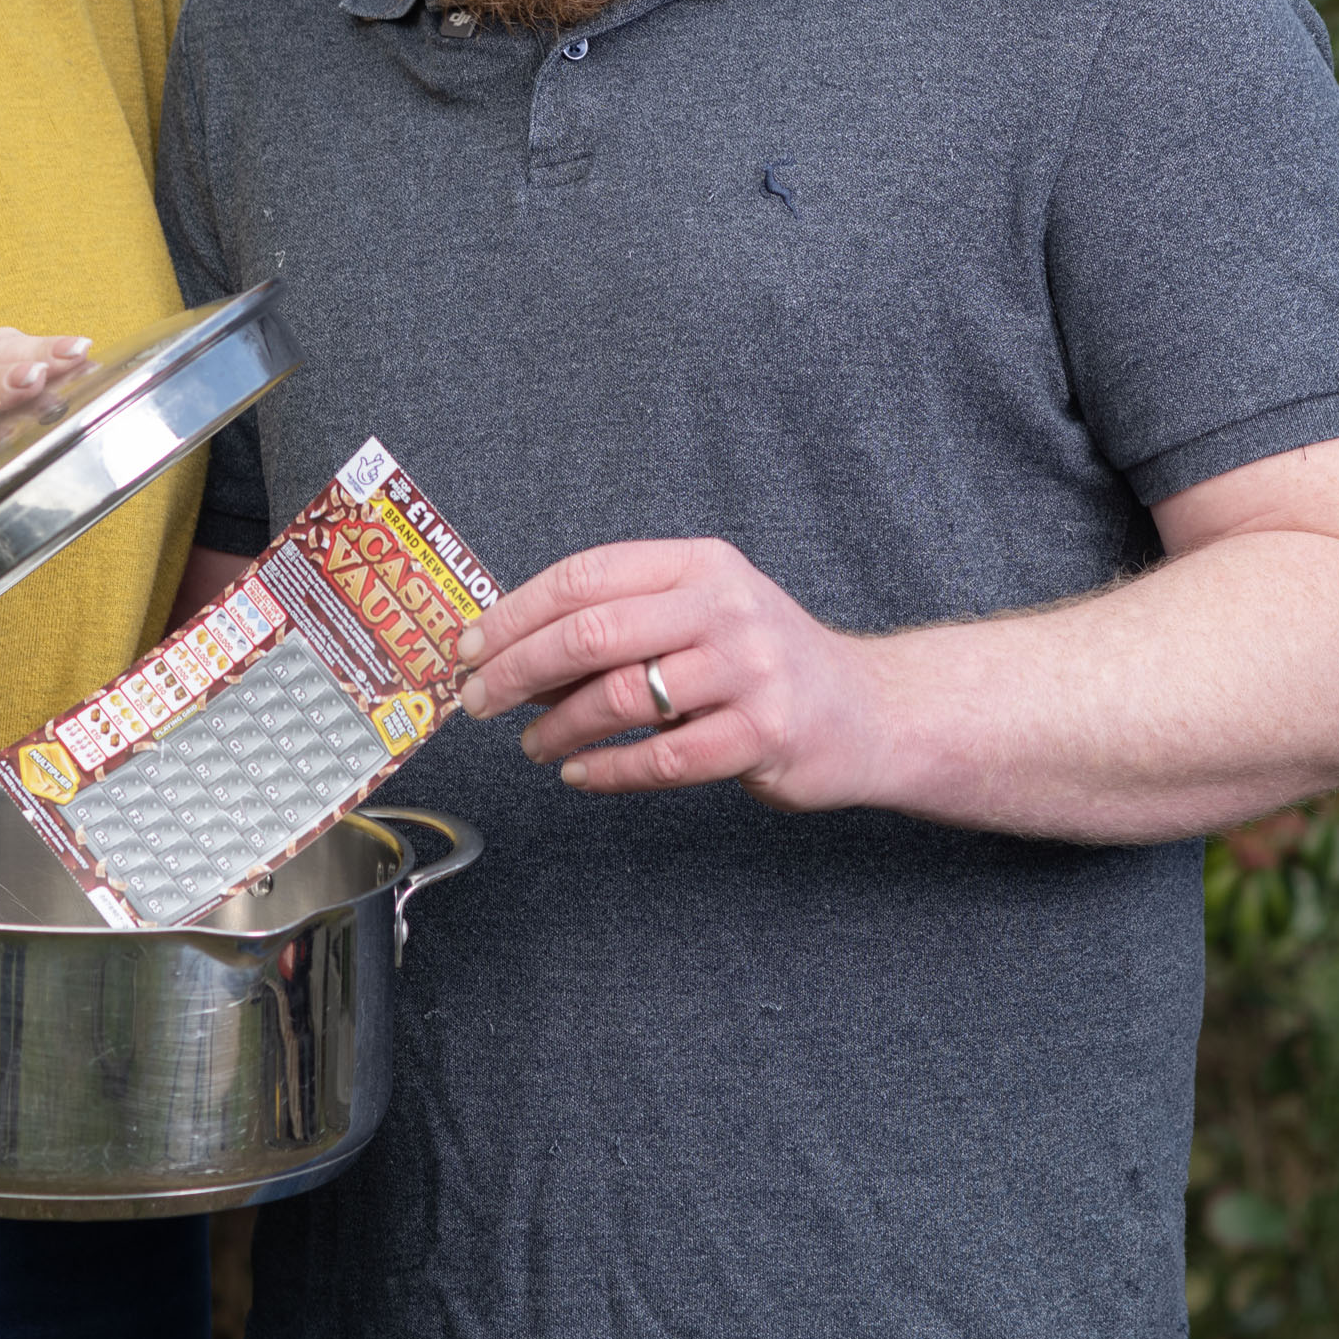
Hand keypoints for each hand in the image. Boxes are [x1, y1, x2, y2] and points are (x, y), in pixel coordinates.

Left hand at [453, 537, 891, 810]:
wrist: (869, 709)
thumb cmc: (764, 663)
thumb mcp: (702, 613)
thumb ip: (623, 621)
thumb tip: (511, 650)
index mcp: (700, 564)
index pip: (585, 576)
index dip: (515, 613)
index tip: (468, 648)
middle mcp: (725, 606)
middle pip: (592, 632)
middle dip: (516, 669)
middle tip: (477, 702)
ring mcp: (749, 670)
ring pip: (621, 698)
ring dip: (557, 726)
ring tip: (533, 744)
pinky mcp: (765, 735)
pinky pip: (663, 760)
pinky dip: (608, 772)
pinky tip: (580, 774)